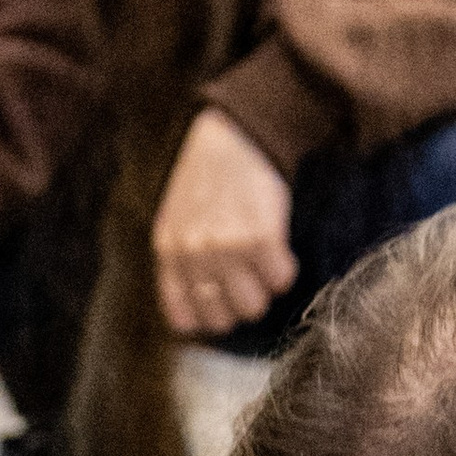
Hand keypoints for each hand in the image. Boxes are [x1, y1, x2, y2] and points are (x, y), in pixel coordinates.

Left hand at [151, 107, 297, 336]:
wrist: (234, 136)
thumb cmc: (206, 178)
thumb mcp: (176, 220)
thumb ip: (181, 261)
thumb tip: (200, 311)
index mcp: (169, 251)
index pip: (185, 317)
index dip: (209, 318)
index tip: (224, 306)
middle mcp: (195, 254)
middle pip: (224, 318)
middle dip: (240, 304)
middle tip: (250, 280)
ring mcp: (228, 247)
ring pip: (254, 306)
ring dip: (264, 289)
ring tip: (264, 264)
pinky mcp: (262, 237)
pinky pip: (281, 280)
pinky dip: (285, 269)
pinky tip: (279, 249)